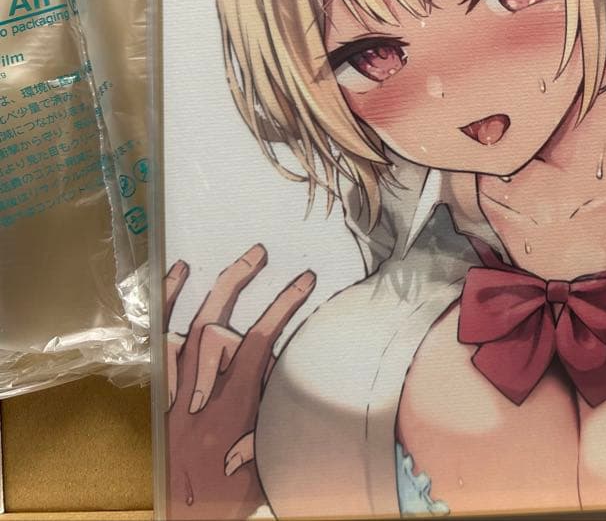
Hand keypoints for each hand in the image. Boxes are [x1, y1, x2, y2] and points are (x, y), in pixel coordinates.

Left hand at [164, 244, 314, 519]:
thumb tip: (304, 381)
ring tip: (231, 261)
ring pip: (187, 330)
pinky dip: (167, 309)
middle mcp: (202, 393)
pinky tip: (179, 277)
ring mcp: (176, 391)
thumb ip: (281, 416)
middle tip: (259, 252)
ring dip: (210, 290)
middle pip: (218, 325)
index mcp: (235, 408)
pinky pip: (159, 346)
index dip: (283, 305)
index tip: (305, 279)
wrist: (182, 516)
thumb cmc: (230, 492)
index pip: (259, 341)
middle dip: (241, 283)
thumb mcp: (269, 458)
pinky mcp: (160, 395)